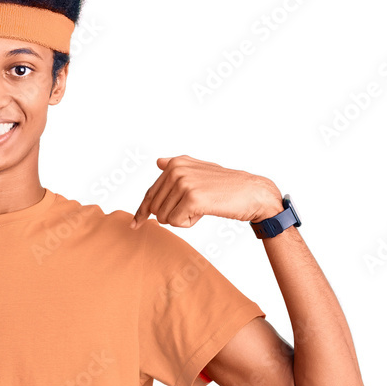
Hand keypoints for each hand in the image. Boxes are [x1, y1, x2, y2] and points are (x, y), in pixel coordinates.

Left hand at [129, 155, 283, 228]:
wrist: (252, 193)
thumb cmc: (225, 186)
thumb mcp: (199, 171)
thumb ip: (178, 167)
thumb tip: (158, 161)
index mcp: (175, 164)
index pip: (150, 193)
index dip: (141, 212)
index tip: (134, 224)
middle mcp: (176, 170)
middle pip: (155, 209)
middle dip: (171, 215)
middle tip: (194, 208)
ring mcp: (183, 183)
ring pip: (164, 218)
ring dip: (182, 219)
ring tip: (202, 207)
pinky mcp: (192, 198)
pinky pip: (176, 223)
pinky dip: (189, 223)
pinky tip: (204, 212)